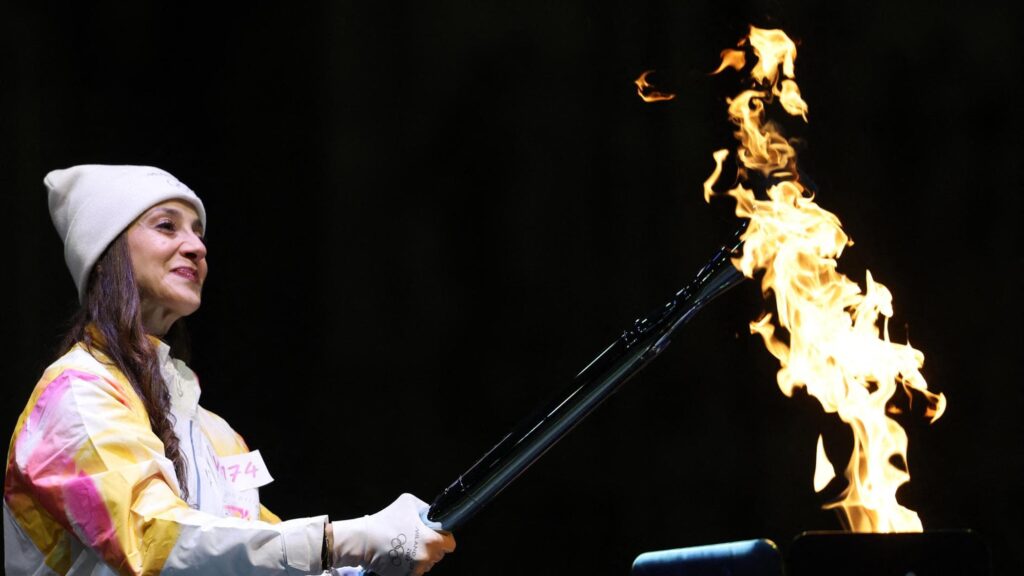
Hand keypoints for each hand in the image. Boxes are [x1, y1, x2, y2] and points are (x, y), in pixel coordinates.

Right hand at [332, 493, 454, 575]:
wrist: (363, 540)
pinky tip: (400, 556)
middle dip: (430, 547)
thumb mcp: (409, 503)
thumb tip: (434, 516)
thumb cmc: (386, 520)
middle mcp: (426, 557)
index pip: (449, 544)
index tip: (434, 535)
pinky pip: (415, 571)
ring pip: (426, 564)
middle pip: (438, 555)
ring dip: (420, 557)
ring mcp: (416, 569)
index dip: (443, 538)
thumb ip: (427, 510)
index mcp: (431, 540)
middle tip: (415, 538)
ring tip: (405, 547)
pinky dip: (410, 565)